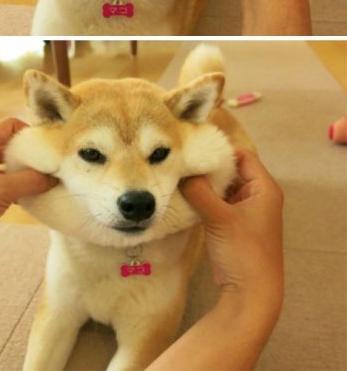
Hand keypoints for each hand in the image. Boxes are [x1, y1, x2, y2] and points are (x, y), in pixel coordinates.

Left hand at [0, 118, 57, 258]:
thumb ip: (29, 181)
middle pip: (12, 146)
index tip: (52, 148)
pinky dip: (18, 189)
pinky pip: (3, 184)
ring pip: (9, 167)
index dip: (33, 134)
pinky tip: (33, 198)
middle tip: (56, 167)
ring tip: (49, 183)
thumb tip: (53, 177)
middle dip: (33, 156)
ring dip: (26, 175)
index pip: (12, 126)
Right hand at [180, 149, 283, 309]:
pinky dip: (203, 198)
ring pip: (222, 187)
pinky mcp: (232, 224)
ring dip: (204, 184)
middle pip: (231, 171)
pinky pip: (217, 202)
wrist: (250, 295)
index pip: (242, 157)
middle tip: (181, 160)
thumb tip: (180, 172)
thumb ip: (199, 192)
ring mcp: (244, 211)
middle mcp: (257, 196)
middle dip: (208, 167)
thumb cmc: (244, 252)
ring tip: (178, 174)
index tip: (194, 147)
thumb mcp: (220, 218)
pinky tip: (183, 195)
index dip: (220, 150)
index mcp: (264, 189)